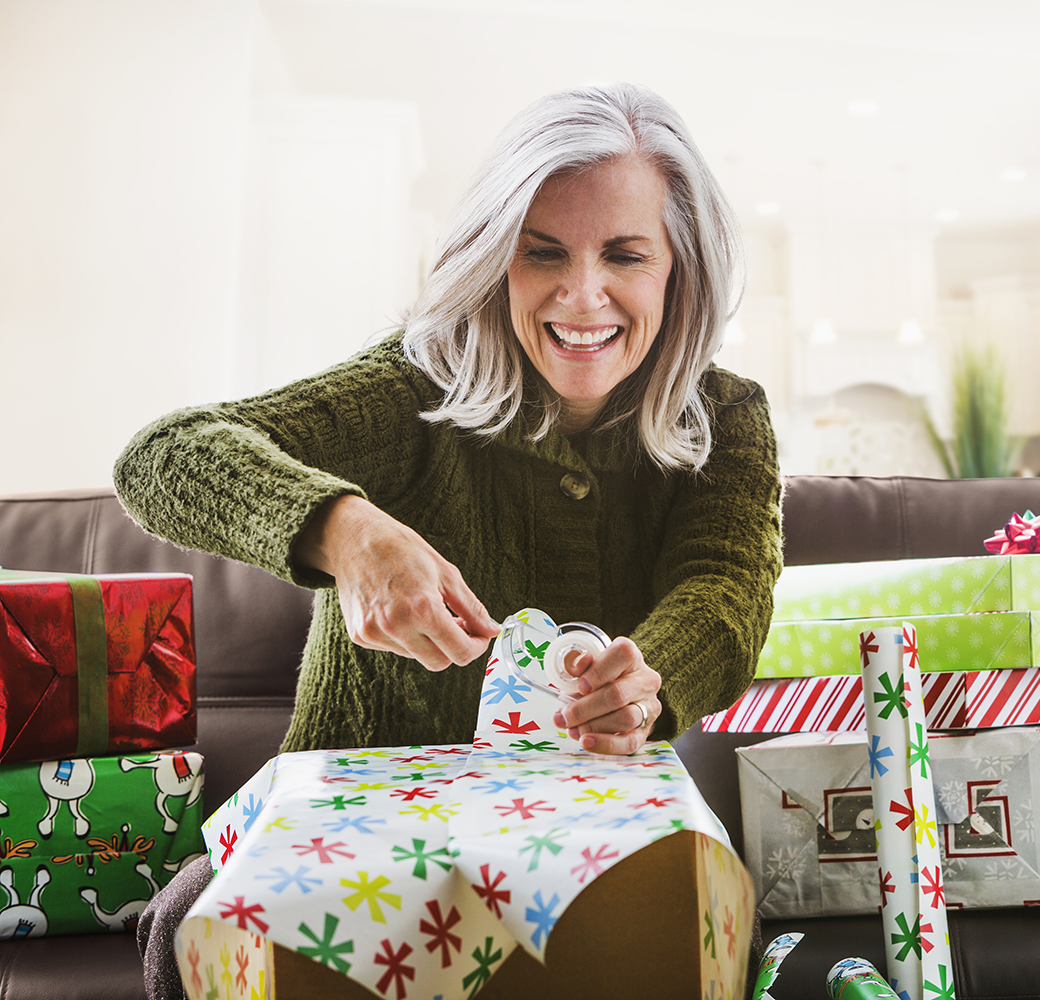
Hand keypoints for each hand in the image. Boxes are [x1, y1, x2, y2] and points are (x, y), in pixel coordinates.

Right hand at [296, 495, 498, 670]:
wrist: (355, 539)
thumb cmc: (401, 549)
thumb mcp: (446, 573)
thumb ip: (471, 607)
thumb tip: (492, 629)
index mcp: (422, 609)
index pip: (459, 653)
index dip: (476, 648)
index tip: (479, 637)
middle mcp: (396, 626)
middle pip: (438, 663)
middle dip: (453, 648)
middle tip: (457, 625)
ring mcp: (375, 633)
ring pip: (416, 656)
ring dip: (427, 641)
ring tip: (424, 611)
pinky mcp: (360, 636)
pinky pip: (393, 649)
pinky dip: (404, 637)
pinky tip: (400, 612)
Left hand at [550, 637, 661, 754]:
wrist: (619, 695)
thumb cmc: (599, 678)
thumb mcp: (586, 665)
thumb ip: (577, 663)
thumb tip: (574, 667)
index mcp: (631, 657)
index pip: (622, 655)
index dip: (599, 671)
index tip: (580, 686)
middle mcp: (645, 680)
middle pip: (619, 694)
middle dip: (586, 708)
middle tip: (565, 716)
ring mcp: (649, 706)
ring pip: (626, 718)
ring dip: (594, 726)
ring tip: (572, 729)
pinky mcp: (646, 730)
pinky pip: (630, 742)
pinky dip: (606, 744)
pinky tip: (587, 743)